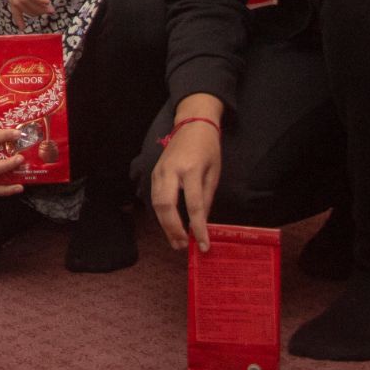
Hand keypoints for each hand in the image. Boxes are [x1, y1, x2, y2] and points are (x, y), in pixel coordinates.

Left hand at [7, 0, 78, 25]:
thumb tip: (42, 6)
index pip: (12, 0)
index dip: (16, 15)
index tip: (23, 27)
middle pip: (16, 2)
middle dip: (30, 13)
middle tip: (44, 14)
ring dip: (37, 9)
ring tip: (49, 9)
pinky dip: (38, 1)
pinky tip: (48, 3)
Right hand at [151, 107, 223, 251]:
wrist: (192, 124)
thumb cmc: (208, 148)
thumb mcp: (214, 172)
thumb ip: (207, 197)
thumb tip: (202, 222)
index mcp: (190, 169)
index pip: (194, 205)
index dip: (198, 228)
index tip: (203, 245)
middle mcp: (171, 171)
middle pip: (166, 205)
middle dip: (173, 229)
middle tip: (182, 246)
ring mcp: (159, 171)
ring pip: (156, 203)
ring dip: (165, 225)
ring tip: (176, 241)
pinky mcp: (154, 172)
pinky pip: (155, 197)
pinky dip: (161, 214)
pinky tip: (169, 225)